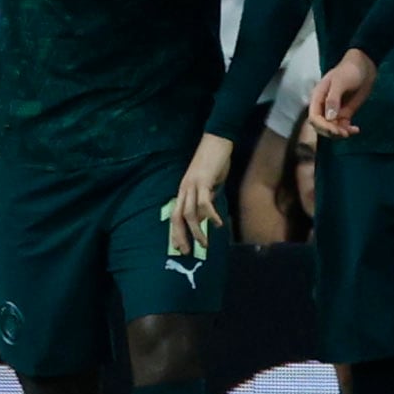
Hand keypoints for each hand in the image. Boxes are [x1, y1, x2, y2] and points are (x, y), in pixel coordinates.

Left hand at [171, 134, 234, 258]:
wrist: (217, 141)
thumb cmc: (214, 160)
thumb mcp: (209, 182)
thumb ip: (206, 196)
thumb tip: (208, 211)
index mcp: (184, 190)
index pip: (175, 215)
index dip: (175, 232)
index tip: (179, 247)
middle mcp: (184, 189)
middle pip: (177, 217)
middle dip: (180, 236)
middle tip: (186, 251)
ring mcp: (192, 185)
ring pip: (189, 214)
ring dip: (196, 231)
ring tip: (204, 243)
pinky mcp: (203, 182)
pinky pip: (204, 203)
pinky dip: (210, 215)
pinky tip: (217, 223)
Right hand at [310, 49, 378, 136]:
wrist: (364, 68)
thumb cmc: (349, 71)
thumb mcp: (340, 82)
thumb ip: (333, 99)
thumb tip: (329, 117)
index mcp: (318, 97)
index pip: (314, 118)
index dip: (322, 126)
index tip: (335, 130)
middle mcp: (324, 106)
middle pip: (321, 126)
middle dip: (331, 132)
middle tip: (344, 133)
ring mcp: (334, 111)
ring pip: (332, 128)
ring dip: (340, 133)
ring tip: (351, 131)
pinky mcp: (344, 113)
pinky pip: (342, 127)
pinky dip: (348, 130)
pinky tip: (356, 129)